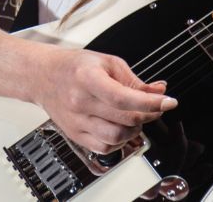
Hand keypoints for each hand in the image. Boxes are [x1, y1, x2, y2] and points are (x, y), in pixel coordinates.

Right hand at [32, 48, 177, 153]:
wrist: (43, 76)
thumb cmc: (73, 67)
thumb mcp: (106, 63)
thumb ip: (134, 80)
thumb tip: (159, 91)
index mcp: (87, 79)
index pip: (124, 97)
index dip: (151, 102)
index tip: (169, 102)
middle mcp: (80, 103)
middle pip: (124, 119)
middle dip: (148, 114)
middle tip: (155, 107)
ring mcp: (77, 122)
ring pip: (117, 138)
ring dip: (135, 129)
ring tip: (135, 117)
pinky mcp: (76, 136)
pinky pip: (105, 148)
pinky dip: (120, 141)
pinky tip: (120, 128)